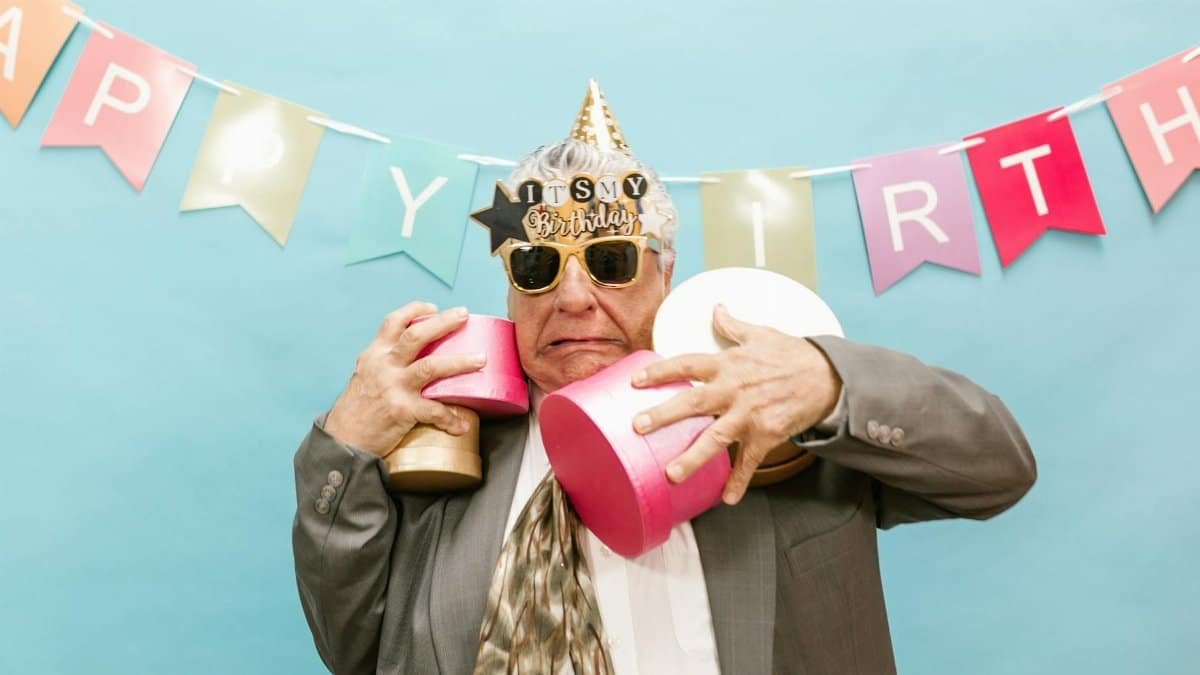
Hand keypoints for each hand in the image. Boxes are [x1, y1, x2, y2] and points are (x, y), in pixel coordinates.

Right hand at [323, 302, 486, 455]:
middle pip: (416, 336)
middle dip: (443, 322)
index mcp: (375, 354)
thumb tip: (414, 354)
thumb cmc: (357, 408)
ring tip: (481, 359)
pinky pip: (434, 412)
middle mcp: (384, 366)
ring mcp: (394, 387)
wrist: (343, 440)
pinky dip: (451, 419)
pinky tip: (462, 425)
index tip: (434, 307)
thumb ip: (385, 362)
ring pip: (432, 366)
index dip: (416, 310)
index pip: (394, 322)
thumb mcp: (365, 374)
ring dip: (460, 362)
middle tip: (464, 315)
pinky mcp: (402, 410)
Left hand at [630, 305, 840, 504]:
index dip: (660, 372)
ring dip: (694, 456)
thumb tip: (716, 308)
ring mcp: (750, 415)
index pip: (687, 364)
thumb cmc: (791, 355)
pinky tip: (726, 498)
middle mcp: (734, 390)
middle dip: (665, 414)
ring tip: (671, 473)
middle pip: (694, 402)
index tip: (635, 381)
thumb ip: (732, 326)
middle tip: (639, 426)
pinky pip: (750, 462)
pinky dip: (739, 481)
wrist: (827, 376)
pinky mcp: (767, 435)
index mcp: (728, 365)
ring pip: (717, 438)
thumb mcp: (760, 334)